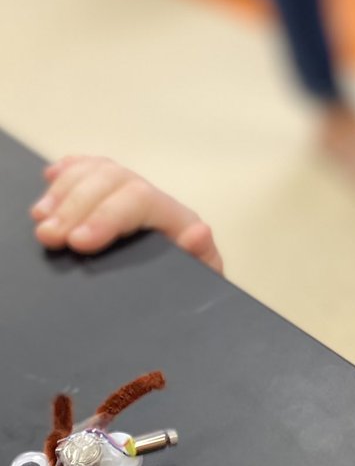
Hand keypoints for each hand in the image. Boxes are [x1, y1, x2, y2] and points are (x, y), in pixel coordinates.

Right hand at [30, 154, 222, 272]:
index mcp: (179, 219)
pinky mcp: (113, 198)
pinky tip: (51, 179)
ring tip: (41, 218)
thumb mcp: (202, 283)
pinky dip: (67, 174)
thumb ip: (202, 260)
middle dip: (74, 206)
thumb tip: (198, 233)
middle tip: (48, 235)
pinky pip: (89, 171)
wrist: (188, 294)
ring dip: (64, 192)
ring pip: (96, 172)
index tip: (78, 243)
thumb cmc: (190, 290)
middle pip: (111, 180)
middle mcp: (155, 200)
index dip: (105, 216)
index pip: (140, 200)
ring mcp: (131, 195)